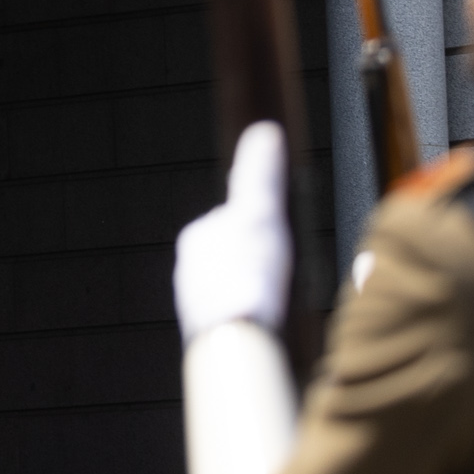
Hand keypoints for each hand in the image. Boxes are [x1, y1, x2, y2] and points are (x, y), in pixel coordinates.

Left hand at [174, 122, 292, 345]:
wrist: (236, 342)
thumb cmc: (248, 278)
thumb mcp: (260, 214)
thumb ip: (260, 174)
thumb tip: (264, 131)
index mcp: (197, 236)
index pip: (234, 218)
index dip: (265, 226)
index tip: (283, 238)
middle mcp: (189, 268)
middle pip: (234, 254)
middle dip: (258, 261)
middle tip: (284, 274)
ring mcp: (197, 302)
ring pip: (234, 287)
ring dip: (255, 291)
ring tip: (279, 301)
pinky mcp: (210, 332)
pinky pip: (236, 317)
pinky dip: (253, 317)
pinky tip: (269, 325)